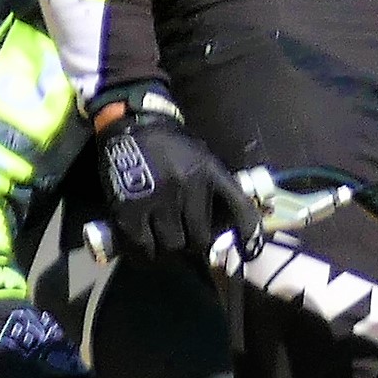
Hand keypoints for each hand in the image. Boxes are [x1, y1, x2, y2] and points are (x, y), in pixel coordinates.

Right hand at [92, 89, 259, 266]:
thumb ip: (216, 187)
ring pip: (171, 245)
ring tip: (165, 244)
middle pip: (199, 238)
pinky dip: (145, 252)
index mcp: (209, 172)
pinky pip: (142, 245)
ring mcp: (157, 199)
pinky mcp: (128, 209)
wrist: (133, 125)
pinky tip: (146, 249)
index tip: (248, 250)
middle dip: (195, 245)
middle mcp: (187, 186)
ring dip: (170, 250)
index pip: (239, 208)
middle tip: (188, 243)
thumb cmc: (172, 145)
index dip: (247, 233)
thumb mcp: (203, 158)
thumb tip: (232, 223)